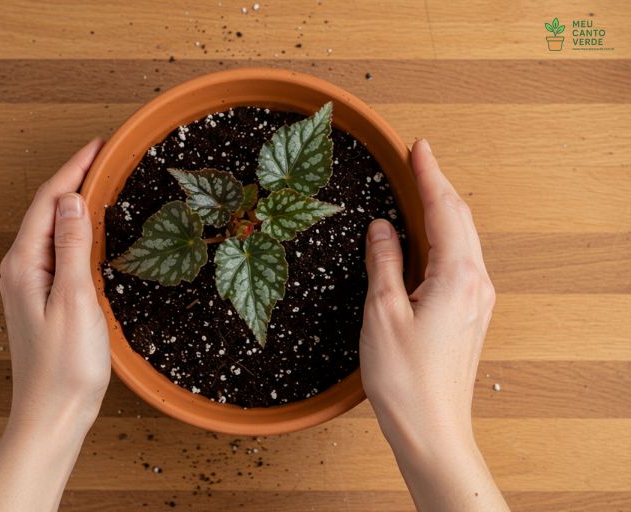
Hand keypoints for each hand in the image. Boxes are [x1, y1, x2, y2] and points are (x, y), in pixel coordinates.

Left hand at [0, 138, 109, 511]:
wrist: (54, 412)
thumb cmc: (65, 365)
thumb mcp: (74, 300)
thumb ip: (72, 247)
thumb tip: (74, 199)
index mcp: (25, 264)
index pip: (49, 200)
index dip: (74, 168)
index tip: (100, 145)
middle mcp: (21, 268)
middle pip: (47, 210)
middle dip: (74, 178)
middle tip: (106, 157)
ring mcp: (30, 283)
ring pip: (52, 229)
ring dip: (75, 202)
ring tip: (103, 183)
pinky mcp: (43, 297)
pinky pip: (58, 249)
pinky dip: (77, 230)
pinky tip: (94, 230)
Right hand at [360, 139, 507, 510]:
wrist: (431, 428)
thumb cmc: (405, 378)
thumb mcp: (382, 311)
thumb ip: (384, 262)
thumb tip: (383, 228)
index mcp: (457, 276)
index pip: (444, 209)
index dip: (429, 175)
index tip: (419, 147)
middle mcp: (476, 283)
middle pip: (459, 220)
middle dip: (438, 186)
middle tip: (418, 160)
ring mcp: (476, 300)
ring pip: (461, 240)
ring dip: (442, 211)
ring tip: (420, 189)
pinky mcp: (468, 315)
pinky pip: (458, 261)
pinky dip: (442, 238)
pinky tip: (425, 239)